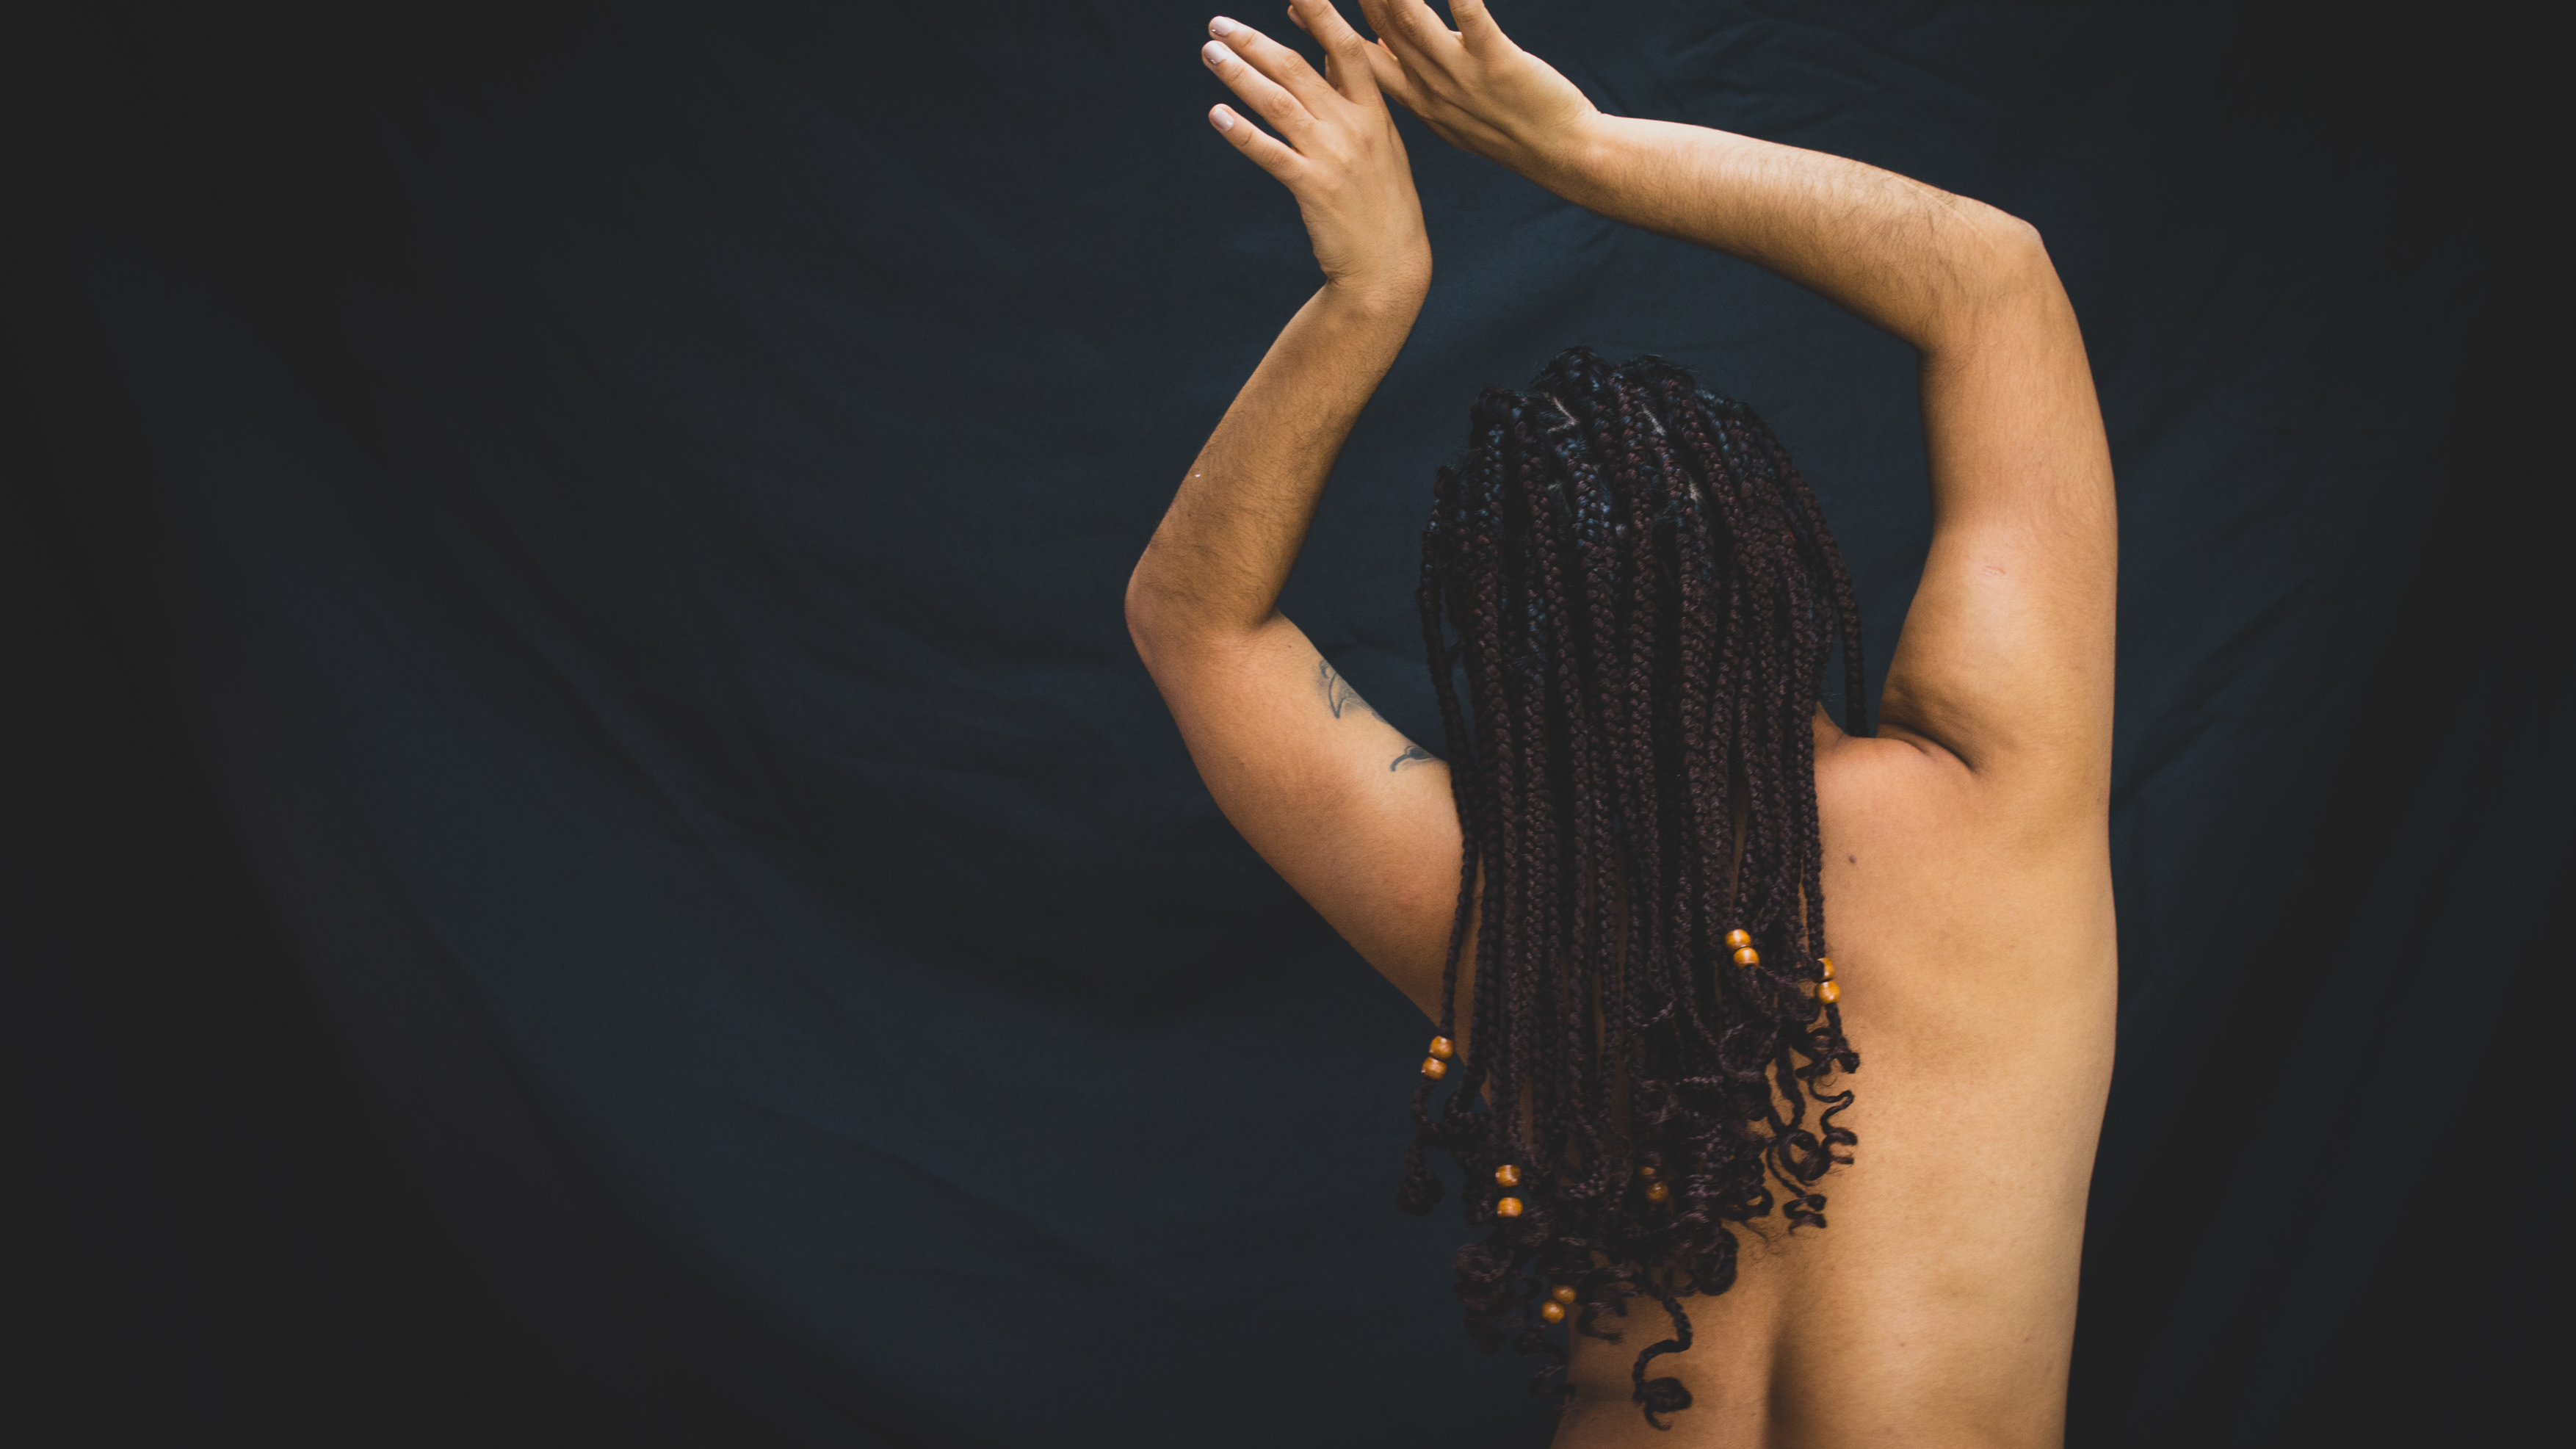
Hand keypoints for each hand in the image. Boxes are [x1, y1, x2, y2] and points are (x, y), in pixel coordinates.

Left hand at [1202, 4, 1429, 303]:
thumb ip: (1351, 96)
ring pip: (1278, 103)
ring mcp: (1334, 157)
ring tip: (1210, 54)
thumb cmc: (1381, 201)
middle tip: (1219, 24)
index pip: (1345, 47)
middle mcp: (1355, 127)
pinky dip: (1241, 131)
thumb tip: (1321, 52)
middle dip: (1254, 41)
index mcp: (1374, 111)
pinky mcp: (1313, 188)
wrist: (1390, 265)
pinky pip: (1269, 153)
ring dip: (1239, 74)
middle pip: (1298, 68)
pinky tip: (1217, 114)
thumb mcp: (1380, 142)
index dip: (1320, 12)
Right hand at [1318, 1, 1597, 180]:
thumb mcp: (1445, 108)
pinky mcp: (1497, 63)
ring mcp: (1460, 76)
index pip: (1354, 57)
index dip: (1323, 25)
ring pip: (1410, 23)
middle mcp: (1427, 87)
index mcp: (1412, 98)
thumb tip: (1382, 43)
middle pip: (1372, 32)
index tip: (1296, 4)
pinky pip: (1471, 18)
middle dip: (1340, 3)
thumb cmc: (1504, 130)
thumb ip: (1410, 76)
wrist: (1559, 155)